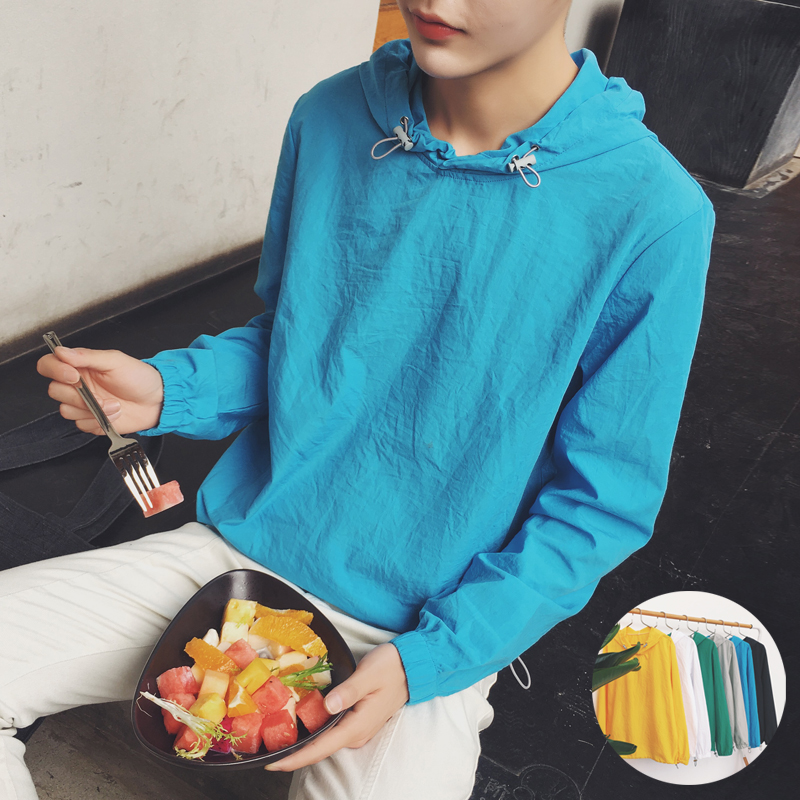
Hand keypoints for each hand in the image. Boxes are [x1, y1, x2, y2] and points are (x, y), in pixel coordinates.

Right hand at [37, 346, 163, 434]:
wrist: (157, 401)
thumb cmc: (140, 378)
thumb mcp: (116, 361)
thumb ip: (87, 356)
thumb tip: (62, 351)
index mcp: (80, 366)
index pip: (48, 364)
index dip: (55, 370)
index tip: (73, 375)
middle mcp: (77, 385)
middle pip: (54, 391)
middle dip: (78, 396)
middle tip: (99, 394)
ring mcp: (82, 404)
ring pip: (66, 410)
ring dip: (92, 410)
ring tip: (114, 404)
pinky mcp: (90, 420)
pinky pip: (80, 425)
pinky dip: (98, 421)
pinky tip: (114, 414)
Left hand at [265, 643, 409, 771]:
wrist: (413, 666)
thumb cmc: (390, 667)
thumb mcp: (368, 674)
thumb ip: (348, 691)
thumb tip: (327, 706)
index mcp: (357, 725)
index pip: (321, 748)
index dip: (296, 758)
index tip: (273, 764)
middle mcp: (356, 734)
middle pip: (320, 750)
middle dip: (294, 753)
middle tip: (266, 749)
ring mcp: (358, 729)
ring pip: (326, 742)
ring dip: (304, 743)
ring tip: (279, 738)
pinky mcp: (358, 721)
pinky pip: (333, 733)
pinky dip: (316, 732)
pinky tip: (303, 724)